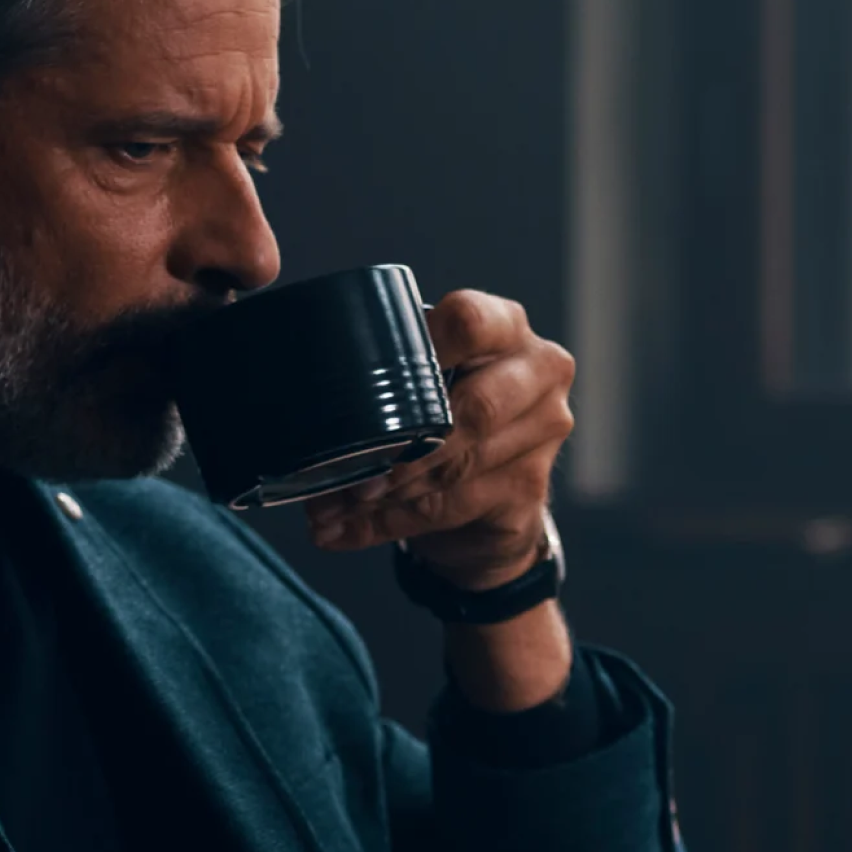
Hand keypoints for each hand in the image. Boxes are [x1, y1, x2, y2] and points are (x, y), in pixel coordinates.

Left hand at [302, 288, 569, 589]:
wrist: (493, 491)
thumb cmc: (448, 418)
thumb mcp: (425, 383)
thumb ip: (388, 380)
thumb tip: (306, 416)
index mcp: (506, 326)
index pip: (469, 321)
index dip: (419, 352)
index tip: (373, 384)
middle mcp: (538, 371)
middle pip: (474, 408)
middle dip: (404, 449)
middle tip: (353, 475)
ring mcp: (545, 430)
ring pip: (458, 466)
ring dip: (387, 494)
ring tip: (332, 507)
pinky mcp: (532, 484)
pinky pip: (452, 507)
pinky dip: (391, 522)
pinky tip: (347, 530)